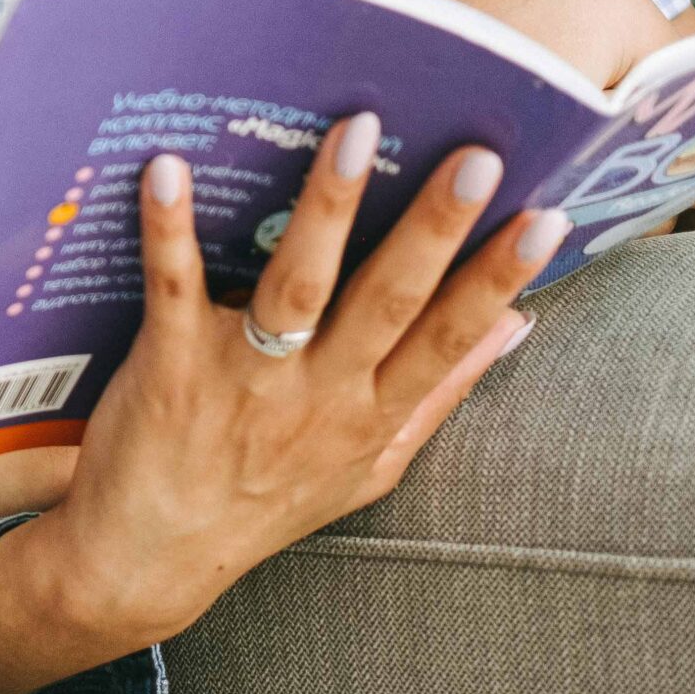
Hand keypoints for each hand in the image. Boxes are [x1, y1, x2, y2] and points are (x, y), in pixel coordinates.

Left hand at [0, 116, 560, 693]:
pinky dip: (169, 230)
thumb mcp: (369, 465)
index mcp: (369, 412)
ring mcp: (243, 379)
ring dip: (327, 208)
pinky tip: (169, 170)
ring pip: (298, 285)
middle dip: (435, 227)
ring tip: (355, 135)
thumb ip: (439, 393)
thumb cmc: (264, 501)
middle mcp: (318, 394)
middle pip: (389, 300)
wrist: (147, 558)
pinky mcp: (169, 366)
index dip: (499, 278)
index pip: (448, 336)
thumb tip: (515, 325)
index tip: (547, 218)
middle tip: (478, 158)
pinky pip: (173, 288)